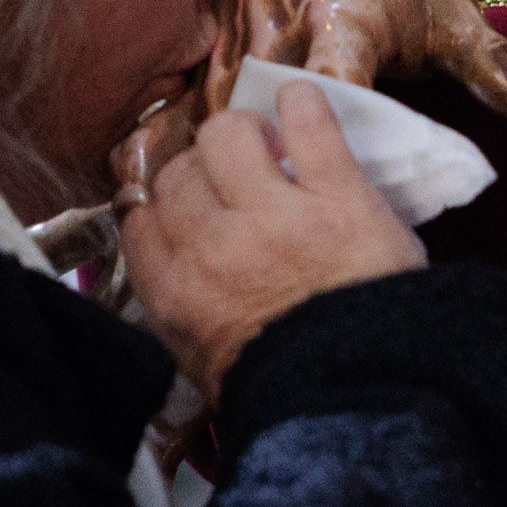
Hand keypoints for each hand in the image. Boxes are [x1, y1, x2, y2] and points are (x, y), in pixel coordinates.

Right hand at [121, 83, 426, 398]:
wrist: (366, 404)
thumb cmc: (288, 393)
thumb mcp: (208, 368)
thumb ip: (185, 316)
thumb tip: (178, 275)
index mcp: (176, 294)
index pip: (140, 219)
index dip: (162, 203)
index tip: (186, 203)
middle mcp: (211, 246)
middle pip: (179, 173)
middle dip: (201, 170)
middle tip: (234, 178)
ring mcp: (274, 216)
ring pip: (227, 135)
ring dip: (244, 132)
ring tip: (269, 144)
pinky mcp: (337, 196)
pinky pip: (307, 126)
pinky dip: (302, 104)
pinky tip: (301, 103)